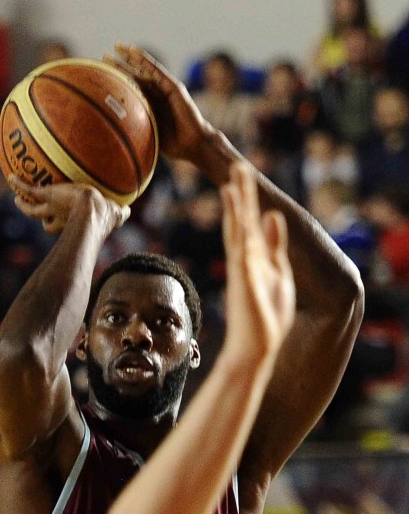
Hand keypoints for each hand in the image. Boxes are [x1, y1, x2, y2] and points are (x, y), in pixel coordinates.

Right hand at [9, 175, 128, 235]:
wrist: (91, 210)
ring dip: (24, 204)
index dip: (63, 225)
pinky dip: (19, 184)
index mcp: (75, 222)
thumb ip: (121, 213)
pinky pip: (28, 190)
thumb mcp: (116, 213)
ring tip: (17, 198)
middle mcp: (60, 218)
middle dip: (43, 218)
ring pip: (32, 209)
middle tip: (38, 211)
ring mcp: (51, 208)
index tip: (61, 221)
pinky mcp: (47, 197)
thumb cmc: (105, 213)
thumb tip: (130, 211)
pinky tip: (11, 176)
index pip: (67, 227)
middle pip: (47, 222)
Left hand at [105, 44, 211, 164]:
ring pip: (145, 69)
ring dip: (131, 57)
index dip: (119, 80)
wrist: (193, 144)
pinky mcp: (174, 86)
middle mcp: (158, 93)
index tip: (102, 73)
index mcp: (151, 104)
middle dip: (121, 65)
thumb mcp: (149, 132)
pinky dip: (145, 60)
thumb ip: (135, 126)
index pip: (133, 88)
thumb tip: (112, 129)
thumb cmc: (173, 144)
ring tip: (117, 47)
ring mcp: (166, 88)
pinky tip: (133, 52)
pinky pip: (157, 70)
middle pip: (137, 75)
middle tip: (105, 57)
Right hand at [221, 161, 294, 363]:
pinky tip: (238, 207)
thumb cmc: (268, 318)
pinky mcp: (243, 276)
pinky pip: (241, 245)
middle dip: (242, 194)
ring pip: (239, 227)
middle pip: (242, 220)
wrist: (256, 348)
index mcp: (256, 260)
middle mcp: (246, 260)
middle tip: (239, 166)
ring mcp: (243, 267)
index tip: (245, 178)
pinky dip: (238, 225)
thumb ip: (275, 246)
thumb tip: (272, 216)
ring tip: (234, 178)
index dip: (248, 202)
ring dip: (237, 203)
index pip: (249, 224)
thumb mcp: (280, 274)